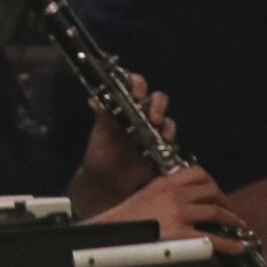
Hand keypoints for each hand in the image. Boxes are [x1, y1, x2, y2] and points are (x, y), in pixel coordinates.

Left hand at [79, 74, 175, 198]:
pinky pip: (171, 138)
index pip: (134, 87)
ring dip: (165, 121)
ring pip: (166, 118)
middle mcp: (141, 115)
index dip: (137, 84)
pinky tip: (165, 141)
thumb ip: (102, 118)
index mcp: (123, 107)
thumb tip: (94, 100)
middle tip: (151, 114)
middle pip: (156, 99)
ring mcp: (153, 131)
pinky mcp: (163, 148)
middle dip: (157, 103)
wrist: (108, 183)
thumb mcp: (99, 136)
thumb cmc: (101, 155)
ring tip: (157, 126)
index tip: (136, 91)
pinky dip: (170, 137)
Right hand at [90, 167, 246, 253]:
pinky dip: (230, 244)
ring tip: (238, 227)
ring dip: (233, 220)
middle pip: (212, 191)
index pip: (197, 173)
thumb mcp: (144, 195)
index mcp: (164, 183)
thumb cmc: (124, 218)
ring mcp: (179, 214)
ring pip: (217, 212)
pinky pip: (214, 239)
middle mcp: (174, 195)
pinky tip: (238, 247)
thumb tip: (184, 199)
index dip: (213, 183)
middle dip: (226, 202)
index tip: (216, 193)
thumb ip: (164, 192)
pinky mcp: (182, 236)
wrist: (109, 234)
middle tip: (232, 212)